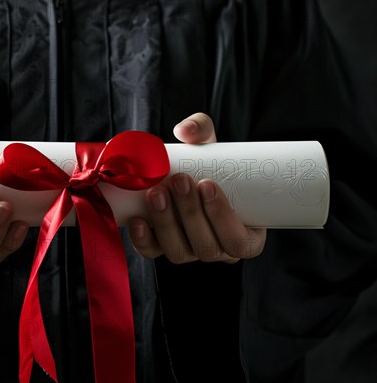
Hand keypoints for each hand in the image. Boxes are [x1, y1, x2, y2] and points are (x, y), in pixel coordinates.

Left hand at [128, 113, 265, 263]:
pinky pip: (152, 252)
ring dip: (166, 222)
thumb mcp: (211, 146)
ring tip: (157, 192)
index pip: (239, 242)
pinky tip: (137, 219)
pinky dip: (143, 239)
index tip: (207, 183)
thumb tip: (186, 130)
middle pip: (206, 246)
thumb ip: (202, 130)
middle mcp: (217, 249)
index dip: (223, 218)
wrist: (181, 173)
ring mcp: (189, 251)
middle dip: (190, 213)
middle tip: (178, 179)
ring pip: (179, 251)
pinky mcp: (161, 248)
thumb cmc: (208, 165)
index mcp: (244, 235)